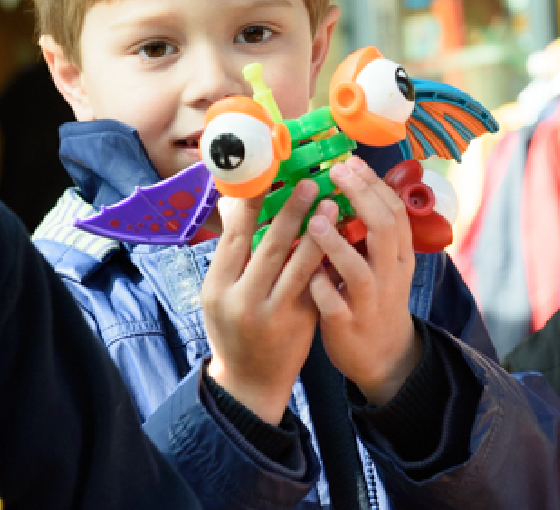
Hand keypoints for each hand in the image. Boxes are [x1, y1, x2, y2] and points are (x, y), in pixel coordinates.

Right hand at [202, 180, 332, 423]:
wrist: (250, 382)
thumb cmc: (231, 327)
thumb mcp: (219, 291)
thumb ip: (230, 250)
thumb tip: (232, 199)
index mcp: (218, 287)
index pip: (235, 237)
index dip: (253, 205)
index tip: (269, 177)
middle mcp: (244, 300)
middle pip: (269, 247)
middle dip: (291, 212)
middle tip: (309, 184)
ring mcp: (275, 313)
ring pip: (299, 266)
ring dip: (318, 232)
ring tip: (332, 204)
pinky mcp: (302, 322)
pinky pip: (317, 284)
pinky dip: (327, 258)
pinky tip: (341, 237)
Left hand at [307, 157, 422, 405]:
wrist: (384, 355)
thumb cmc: (375, 296)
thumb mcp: (383, 261)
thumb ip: (369, 229)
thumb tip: (350, 184)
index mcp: (398, 255)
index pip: (394, 211)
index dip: (374, 184)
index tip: (351, 161)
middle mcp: (389, 274)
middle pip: (384, 229)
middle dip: (361, 197)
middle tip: (336, 173)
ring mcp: (370, 301)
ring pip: (359, 270)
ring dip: (336, 244)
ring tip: (314, 221)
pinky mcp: (349, 325)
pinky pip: (336, 305)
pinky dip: (322, 287)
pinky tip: (307, 273)